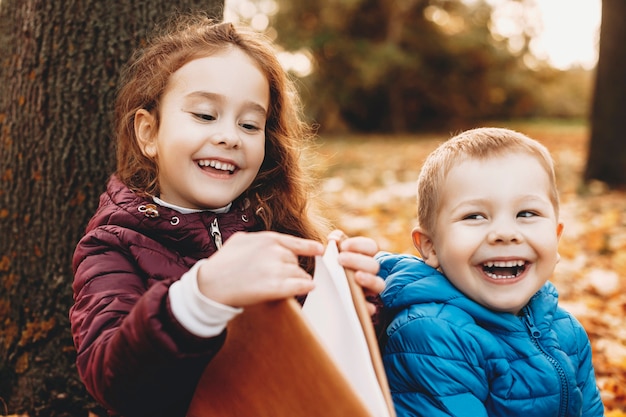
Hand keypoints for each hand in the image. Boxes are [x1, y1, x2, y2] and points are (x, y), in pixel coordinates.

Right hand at [197, 231, 323, 306]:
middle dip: (291, 268)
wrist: (210, 284)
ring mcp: (276, 269)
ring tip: (289, 284)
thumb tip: (270, 242)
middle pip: (295, 260)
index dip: (310, 247)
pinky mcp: (276, 287)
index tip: (320, 250)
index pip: (295, 243)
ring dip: (298, 279)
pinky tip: (308, 288)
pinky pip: (300, 285)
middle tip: (282, 276)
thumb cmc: (223, 263)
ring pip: (299, 273)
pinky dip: (305, 286)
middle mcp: (274, 252)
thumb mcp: (240, 241)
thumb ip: (258, 239)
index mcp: (267, 239)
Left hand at [328, 230, 383, 315]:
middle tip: (340, 259)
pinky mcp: (365, 306)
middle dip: (358, 261)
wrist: (326, 292)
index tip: (342, 246)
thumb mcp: (332, 255)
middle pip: (373, 265)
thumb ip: (334, 244)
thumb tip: (334, 238)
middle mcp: (371, 273)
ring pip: (379, 284)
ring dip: (369, 280)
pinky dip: (369, 307)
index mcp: (365, 257)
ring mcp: (370, 290)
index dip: (359, 245)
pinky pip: (372, 308)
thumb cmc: (331, 269)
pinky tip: (365, 306)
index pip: (371, 247)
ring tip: (356, 277)